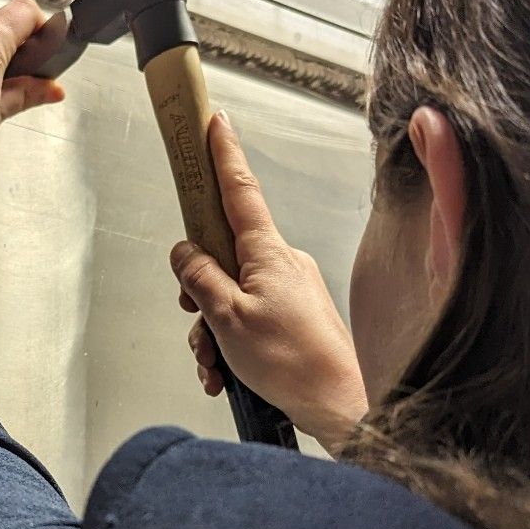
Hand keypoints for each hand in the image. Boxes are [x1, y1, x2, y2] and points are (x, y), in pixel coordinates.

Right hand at [170, 113, 367, 454]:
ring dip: (213, 330)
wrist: (344, 406)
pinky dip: (233, 344)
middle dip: (198, 294)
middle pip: (222, 257)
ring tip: (218, 364)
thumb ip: (199, 279)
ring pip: (232, 294)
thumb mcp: (228, 318)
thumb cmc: (295, 364)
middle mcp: (283, 263)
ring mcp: (291, 290)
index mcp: (268, 253)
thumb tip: (184, 252)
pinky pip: (251, 317)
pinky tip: (229, 375)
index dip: (223, 155)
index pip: (240, 190)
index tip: (214, 122)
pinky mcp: (296, 316)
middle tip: (197, 325)